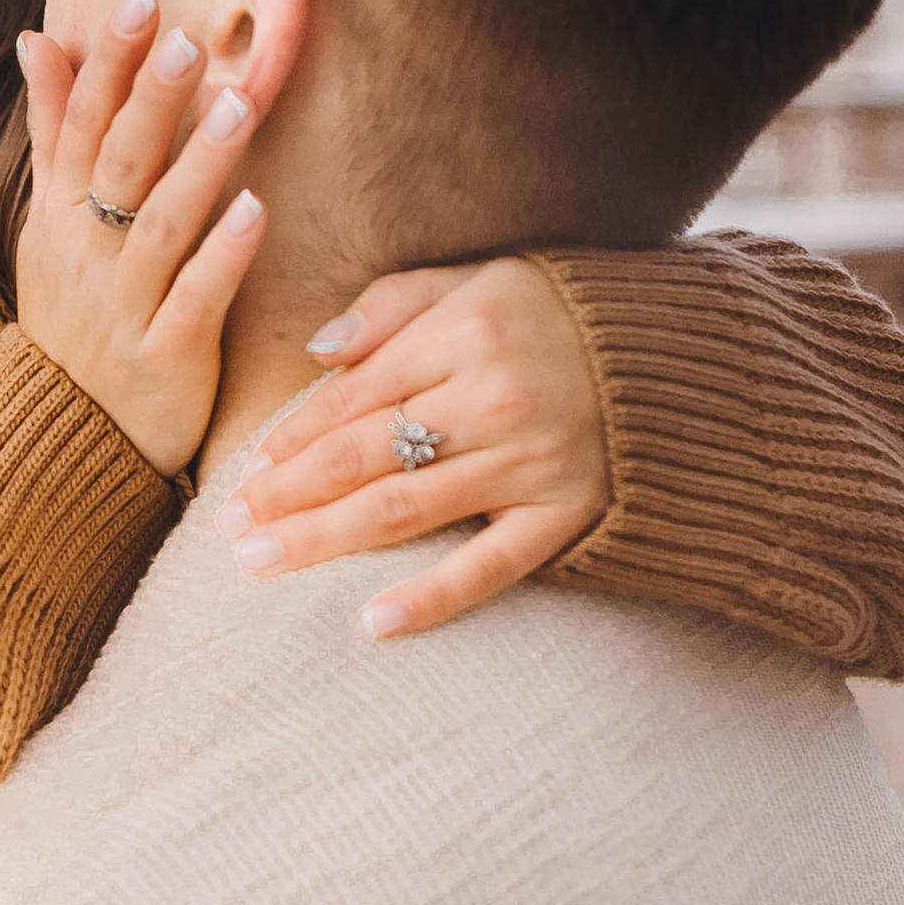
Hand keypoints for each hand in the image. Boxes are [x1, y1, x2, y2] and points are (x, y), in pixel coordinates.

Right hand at [13, 0, 279, 476]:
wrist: (63, 440)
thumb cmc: (73, 315)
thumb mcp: (48, 222)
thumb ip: (52, 130)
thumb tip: (37, 37)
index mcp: (60, 213)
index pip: (80, 123)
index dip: (110, 63)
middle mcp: (86, 252)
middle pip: (118, 163)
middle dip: (151, 99)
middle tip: (186, 36)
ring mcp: (124, 305)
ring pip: (161, 224)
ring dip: (198, 164)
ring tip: (238, 106)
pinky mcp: (166, 356)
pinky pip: (196, 298)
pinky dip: (224, 254)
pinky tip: (258, 210)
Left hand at [214, 260, 608, 637]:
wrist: (673, 358)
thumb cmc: (551, 316)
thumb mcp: (474, 281)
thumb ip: (390, 306)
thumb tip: (315, 351)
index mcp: (464, 333)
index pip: (354, 396)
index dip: (292, 438)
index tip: (247, 472)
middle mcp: (493, 398)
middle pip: (365, 457)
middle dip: (287, 495)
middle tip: (230, 528)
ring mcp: (531, 462)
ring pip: (405, 511)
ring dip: (325, 540)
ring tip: (262, 562)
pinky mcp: (565, 516)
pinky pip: (490, 568)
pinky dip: (432, 598)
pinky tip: (372, 623)